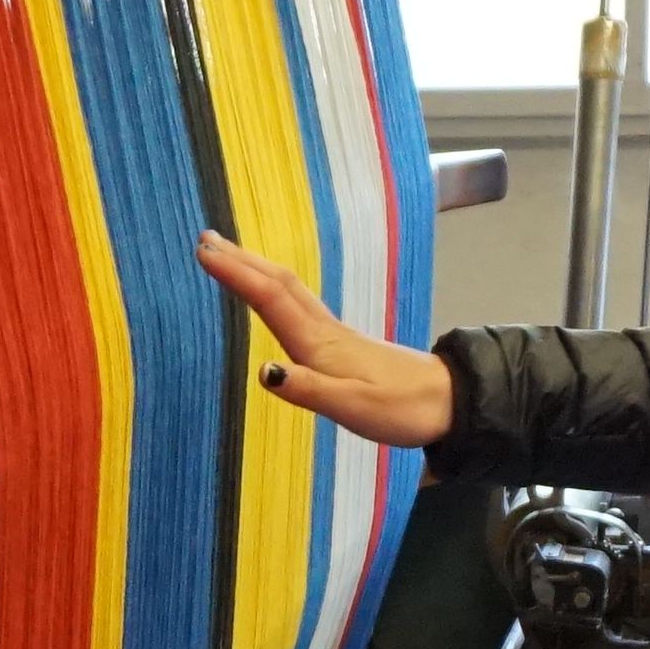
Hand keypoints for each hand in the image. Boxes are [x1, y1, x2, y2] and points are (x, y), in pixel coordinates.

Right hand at [195, 233, 452, 448]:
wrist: (446, 403)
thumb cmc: (401, 409)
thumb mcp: (353, 407)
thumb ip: (307, 389)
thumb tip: (264, 372)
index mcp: (318, 344)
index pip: (270, 299)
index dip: (236, 274)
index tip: (203, 252)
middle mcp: (323, 331)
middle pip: (277, 283)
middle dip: (240, 260)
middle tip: (204, 239)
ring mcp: (333, 334)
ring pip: (288, 289)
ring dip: (255, 268)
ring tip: (227, 254)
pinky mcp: (341, 343)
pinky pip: (297, 303)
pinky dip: (273, 288)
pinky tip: (269, 294)